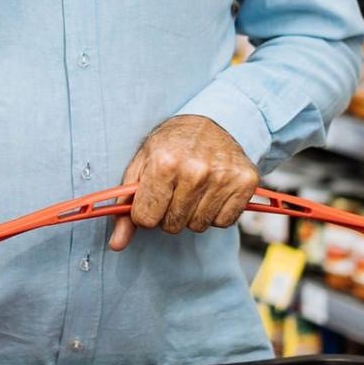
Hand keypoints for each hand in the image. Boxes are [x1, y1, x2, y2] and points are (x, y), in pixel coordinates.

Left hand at [107, 115, 258, 249]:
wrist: (210, 121)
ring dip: (192, 214)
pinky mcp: (246, 183)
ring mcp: (223, 177)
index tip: (151, 199)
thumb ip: (125, 206)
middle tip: (173, 190)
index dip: (144, 213)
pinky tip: (211, 191)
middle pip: (172, 225)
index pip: (146, 218)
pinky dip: (215, 212)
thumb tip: (117, 243)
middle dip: (168, 213)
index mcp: (165, 163)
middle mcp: (195, 171)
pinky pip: (223, 222)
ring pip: (198, 226)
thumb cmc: (171, 144)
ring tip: (192, 189)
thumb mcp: (141, 166)